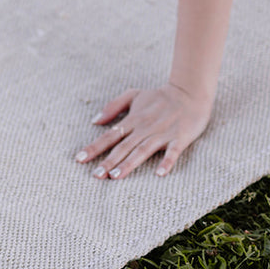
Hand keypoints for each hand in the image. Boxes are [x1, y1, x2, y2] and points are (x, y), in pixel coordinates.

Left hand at [76, 83, 213, 179]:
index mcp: (133, 120)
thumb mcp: (133, 95)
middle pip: (123, 147)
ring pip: (142, 150)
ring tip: (116, 176)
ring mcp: (162, 134)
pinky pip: (172, 152)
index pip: (109, 136)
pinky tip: (159, 173)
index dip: (94, 147)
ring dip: (129, 163)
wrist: (190, 92)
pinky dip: (166, 162)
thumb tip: (95, 121)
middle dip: (109, 161)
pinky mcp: (179, 138)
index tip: (79, 159)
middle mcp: (145, 128)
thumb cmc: (160, 97)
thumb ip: (113, 107)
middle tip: (95, 175)